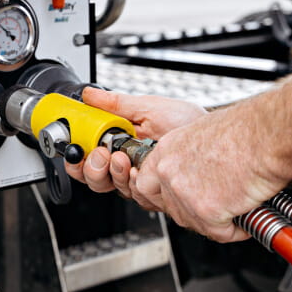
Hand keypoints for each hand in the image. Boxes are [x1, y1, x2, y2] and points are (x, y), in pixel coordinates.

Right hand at [64, 87, 206, 208]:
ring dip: (114, 173)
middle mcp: (129, 166)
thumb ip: (115, 104)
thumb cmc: (186, 122)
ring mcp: (143, 181)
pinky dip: (136, 183)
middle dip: (93, 169)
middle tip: (101, 154)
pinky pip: (138, 197)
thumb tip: (89, 95)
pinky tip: (139, 170)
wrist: (213, 136)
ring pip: (114, 189)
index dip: (78, 157)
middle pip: (96, 179)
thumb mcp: (147, 107)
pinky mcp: (158, 194)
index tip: (78, 148)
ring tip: (122, 158)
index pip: (89, 158)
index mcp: (120, 145)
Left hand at [133, 106, 286, 242]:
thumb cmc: (246, 130)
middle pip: (171, 209)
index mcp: (166, 151)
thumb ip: (188, 156)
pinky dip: (237, 229)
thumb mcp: (202, 134)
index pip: (145, 185)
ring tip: (238, 205)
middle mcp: (169, 172)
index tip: (179, 200)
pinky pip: (220, 232)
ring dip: (217, 221)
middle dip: (195, 212)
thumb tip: (194, 171)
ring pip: (195, 223)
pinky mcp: (206, 211)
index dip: (164, 196)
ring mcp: (184, 193)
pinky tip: (247, 214)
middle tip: (217, 205)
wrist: (266, 136)